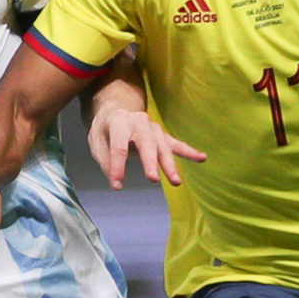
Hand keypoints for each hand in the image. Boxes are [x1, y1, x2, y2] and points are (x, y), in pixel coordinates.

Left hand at [89, 102, 205, 188]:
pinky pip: (176, 144)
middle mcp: (139, 122)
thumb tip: (116, 180)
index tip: (116, 185)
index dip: (118, 167)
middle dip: (150, 162)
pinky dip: (189, 152)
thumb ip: (105, 160)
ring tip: (176, 182)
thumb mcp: (96, 142)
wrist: (117, 112)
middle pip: (147, 144)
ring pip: (163, 147)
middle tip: (153, 179)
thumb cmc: (105, 130)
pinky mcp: (162, 136)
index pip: (119, 146)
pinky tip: (202, 158)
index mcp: (119, 121)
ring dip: (170, 165)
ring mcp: (153, 128)